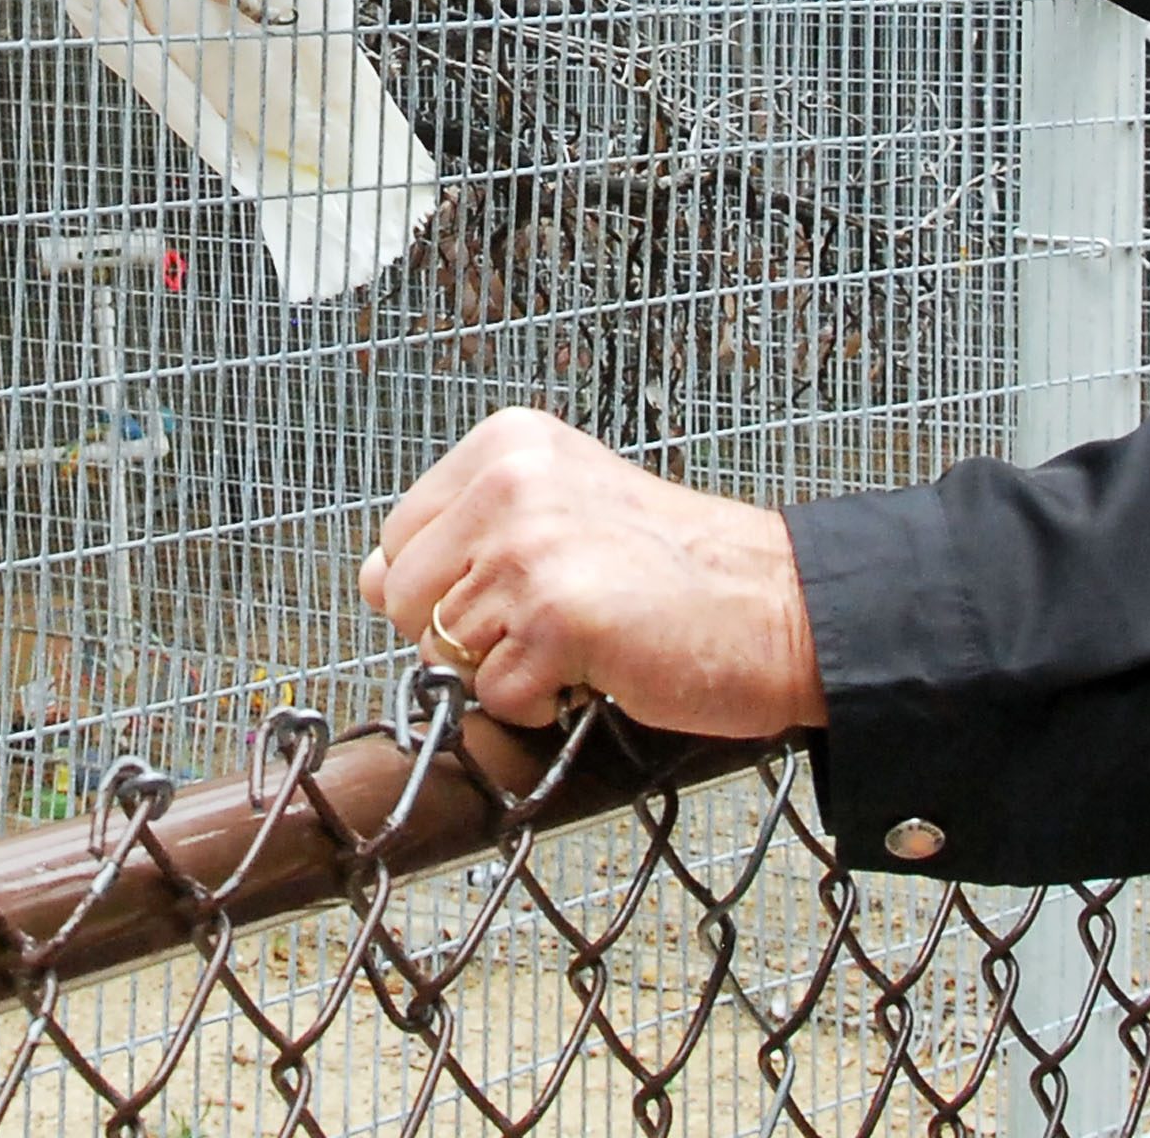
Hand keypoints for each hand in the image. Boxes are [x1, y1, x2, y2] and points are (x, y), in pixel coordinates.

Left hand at [358, 407, 827, 735]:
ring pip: (443, 651)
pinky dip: (540, 705)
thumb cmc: (680, 569)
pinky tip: (597, 668)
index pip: (399, 538)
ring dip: (508, 669)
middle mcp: (513, 482)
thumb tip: (367, 577)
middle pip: (402, 597)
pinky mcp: (557, 617)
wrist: (782, 606)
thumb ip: (462, 540)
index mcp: (509, 445)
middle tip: (551, 622)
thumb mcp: (559, 518)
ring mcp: (531, 548)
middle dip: (463, 633)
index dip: (448, 585)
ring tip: (582, 641)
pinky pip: (494, 697)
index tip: (521, 587)